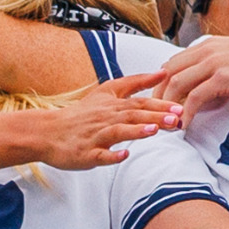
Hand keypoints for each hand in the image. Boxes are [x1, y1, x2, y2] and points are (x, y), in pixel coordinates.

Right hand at [34, 74, 184, 169]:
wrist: (49, 131)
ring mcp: (95, 136)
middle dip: (155, 117)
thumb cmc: (82, 114)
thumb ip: (135, 82)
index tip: (179, 107)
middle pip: (132, 116)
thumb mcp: (107, 92)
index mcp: (112, 105)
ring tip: (153, 131)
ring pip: (116, 132)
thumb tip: (163, 72)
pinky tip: (123, 156)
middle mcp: (105, 119)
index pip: (139, 103)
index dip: (160, 105)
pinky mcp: (86, 153)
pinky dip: (111, 156)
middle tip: (176, 119)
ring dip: (135, 132)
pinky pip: (99, 155)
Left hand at [158, 37, 228, 120]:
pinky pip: (195, 97)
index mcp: (206, 46)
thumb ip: (214, 65)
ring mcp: (213, 63)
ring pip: (177, 84)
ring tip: (168, 123)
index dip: (162, 83)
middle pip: (169, 72)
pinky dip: (186, 112)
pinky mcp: (223, 78)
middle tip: (157, 115)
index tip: (160, 101)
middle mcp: (206, 51)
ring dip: (169, 105)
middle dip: (158, 95)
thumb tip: (203, 84)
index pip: (173, 62)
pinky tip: (185, 125)